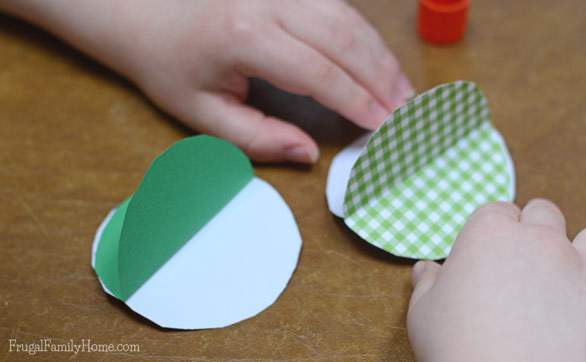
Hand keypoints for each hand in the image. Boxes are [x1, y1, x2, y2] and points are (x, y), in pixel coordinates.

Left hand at [126, 0, 412, 162]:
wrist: (142, 14)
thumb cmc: (169, 66)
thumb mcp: (202, 114)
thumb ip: (257, 138)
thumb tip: (308, 152)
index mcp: (246, 36)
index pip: (320, 72)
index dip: (358, 100)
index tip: (384, 125)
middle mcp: (269, 1)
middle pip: (344, 39)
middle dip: (381, 78)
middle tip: (407, 112)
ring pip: (348, 18)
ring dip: (380, 55)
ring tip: (402, 90)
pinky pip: (337, 7)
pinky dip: (364, 36)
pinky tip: (378, 61)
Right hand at [408, 199, 585, 361]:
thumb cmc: (456, 347)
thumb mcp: (424, 313)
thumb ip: (427, 283)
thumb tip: (426, 269)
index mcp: (487, 233)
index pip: (496, 211)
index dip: (491, 231)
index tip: (486, 253)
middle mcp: (535, 239)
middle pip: (542, 213)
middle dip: (533, 230)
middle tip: (520, 263)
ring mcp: (574, 265)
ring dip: (576, 248)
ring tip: (561, 274)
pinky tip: (583, 293)